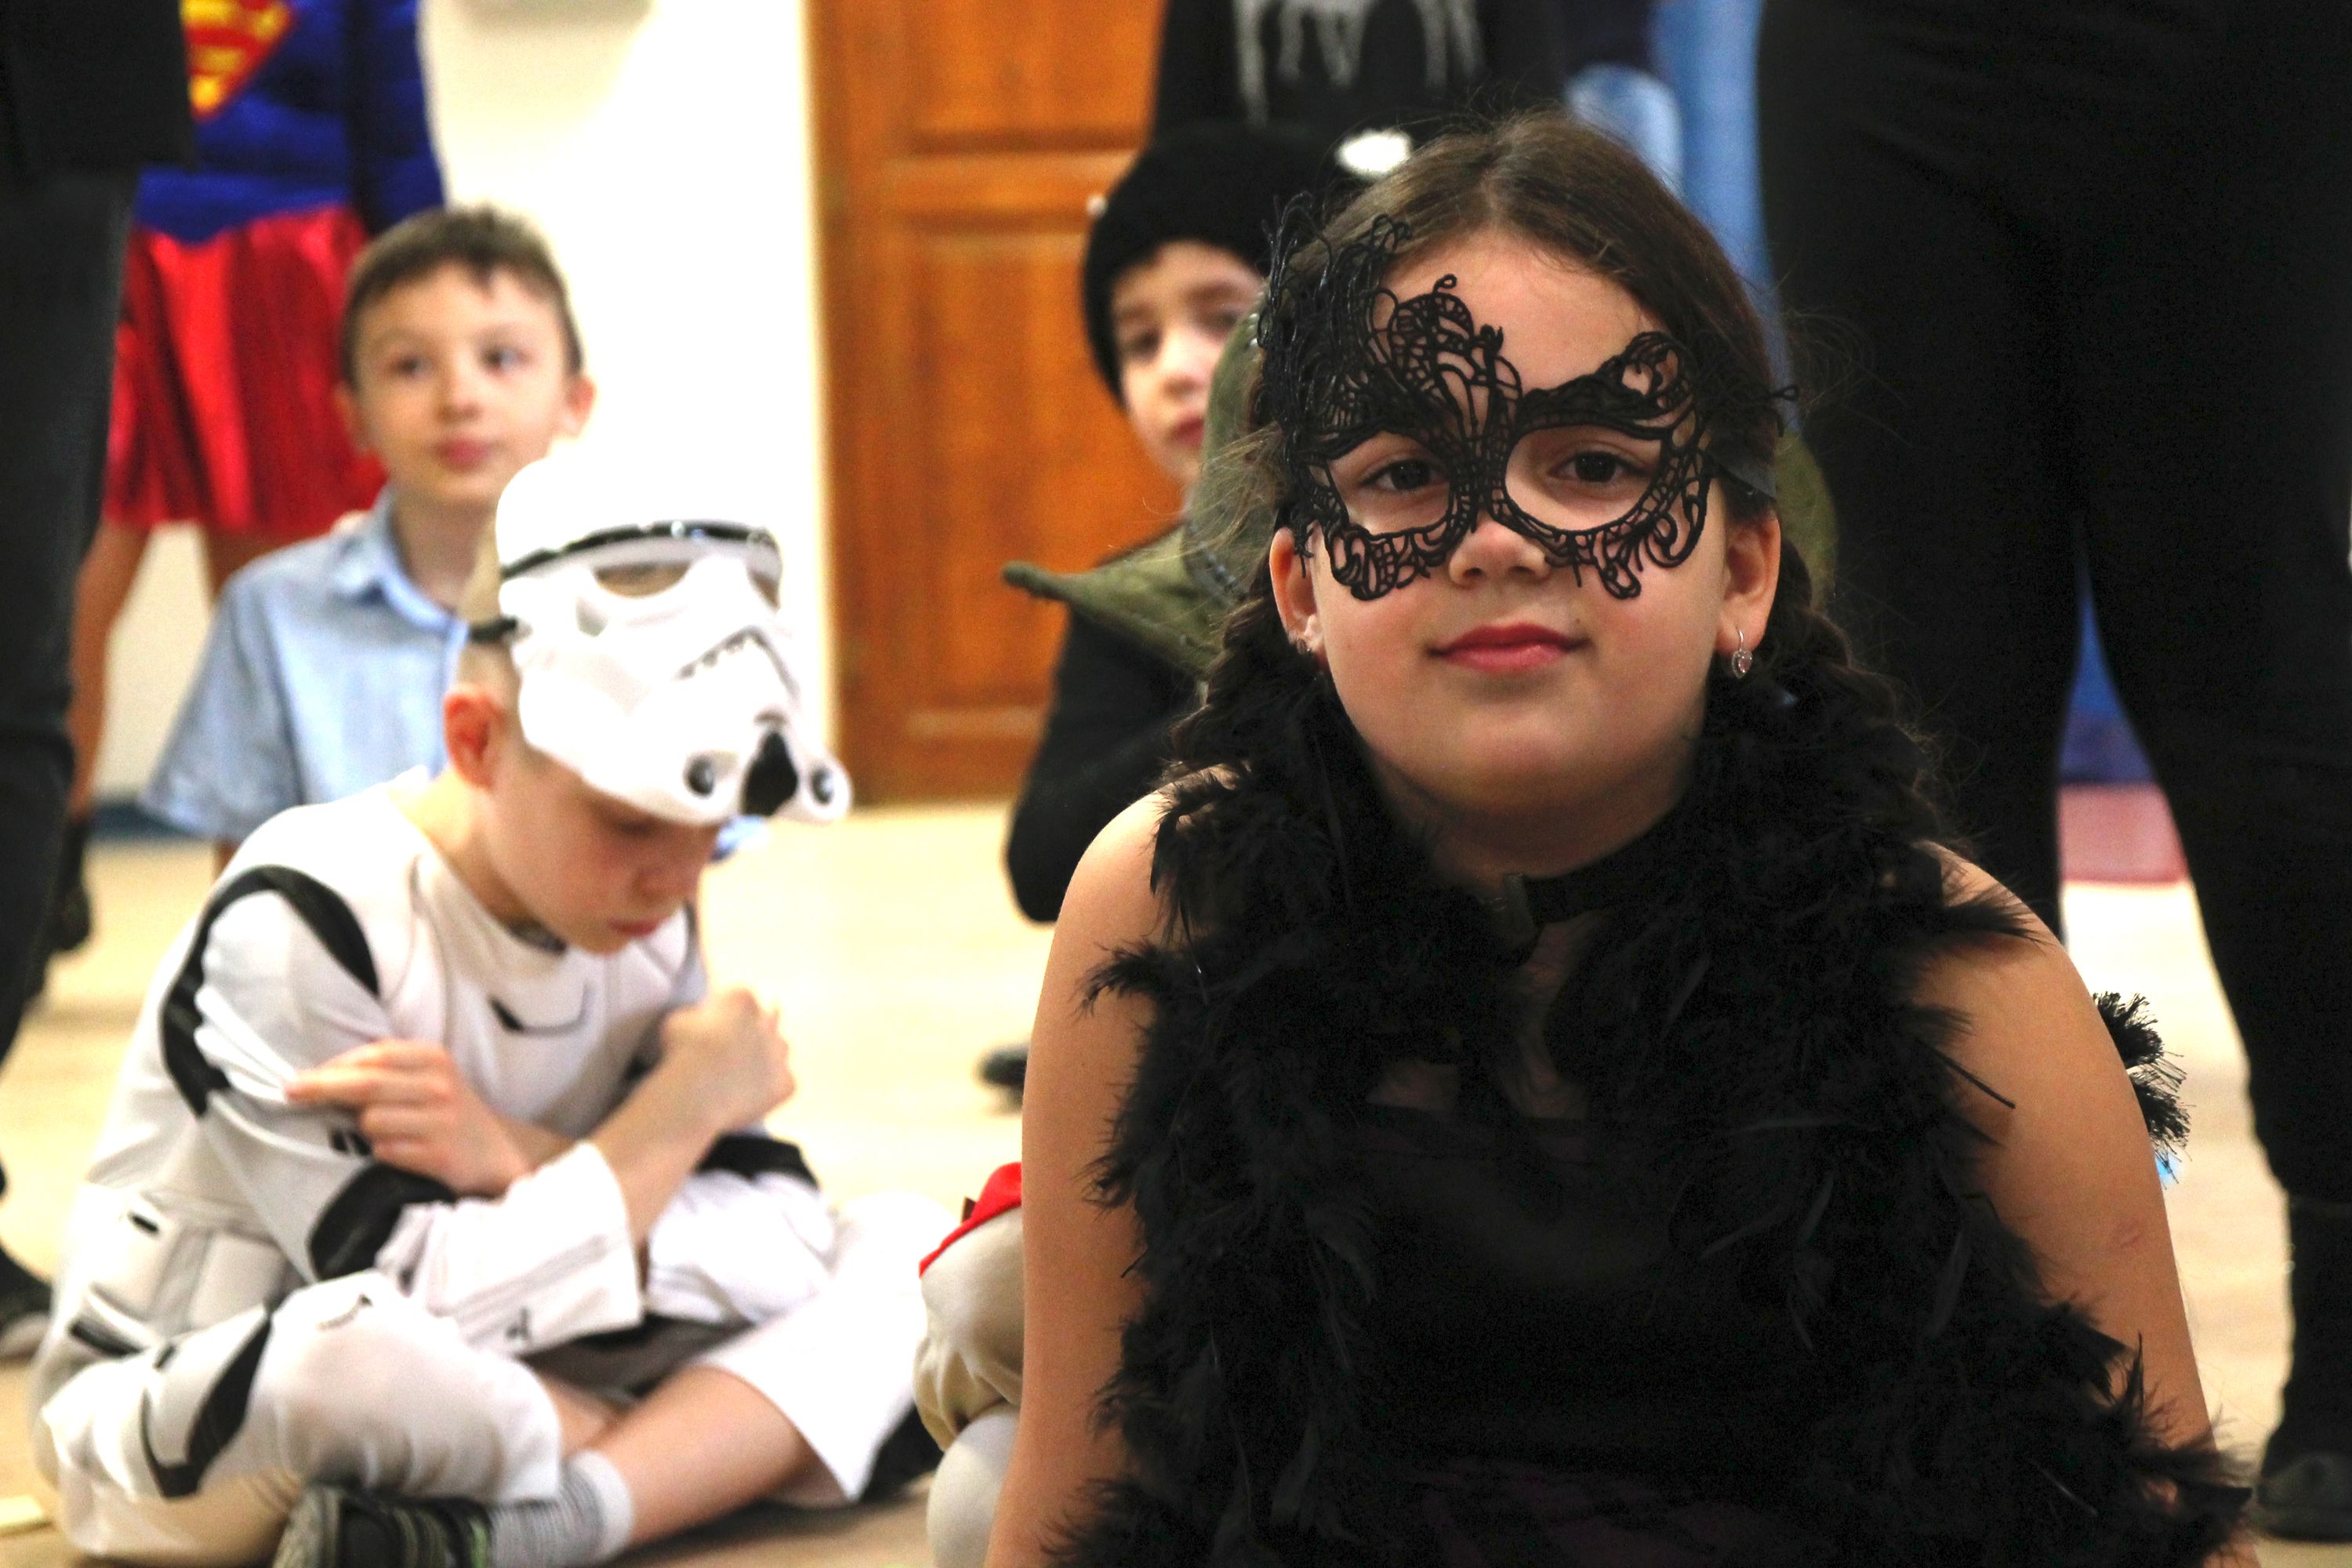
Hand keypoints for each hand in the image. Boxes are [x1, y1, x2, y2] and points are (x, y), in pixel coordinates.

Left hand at [288, 1040, 531, 1196]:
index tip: (300, 1078)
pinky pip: (386, 1152)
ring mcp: (442, 1121)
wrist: (497, 1153)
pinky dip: (384, 1153)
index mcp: (434, 1059)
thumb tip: (322, 1076)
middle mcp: (440, 1086)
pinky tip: (402, 1153)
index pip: (374, 1055)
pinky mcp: (440, 1155)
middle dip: (322, 1087)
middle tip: (289, 1092)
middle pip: (367, 1083)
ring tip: (388, 1134)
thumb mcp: (428, 1078)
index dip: (333, 1066)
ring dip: (366, 1130)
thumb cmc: (447, 1112)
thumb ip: (386, 1072)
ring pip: (372, 1121)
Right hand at [649, 988, 795, 1133]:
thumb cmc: (682, 1052)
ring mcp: (780, 1053)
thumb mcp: (678, 1021)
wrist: (699, 1091)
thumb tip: (700, 1023)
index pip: (741, 998)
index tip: (717, 1025)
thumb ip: (696, 1016)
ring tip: (747, 1072)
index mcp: (742, 1000)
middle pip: (770, 1018)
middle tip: (740, 1044)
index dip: (728, 1012)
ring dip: (767, 1056)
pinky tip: (754, 1097)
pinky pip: (784, 1083)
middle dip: (757, 1028)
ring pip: (780, 1049)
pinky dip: (771, 1089)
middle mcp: (769, 1022)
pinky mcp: (786, 1082)